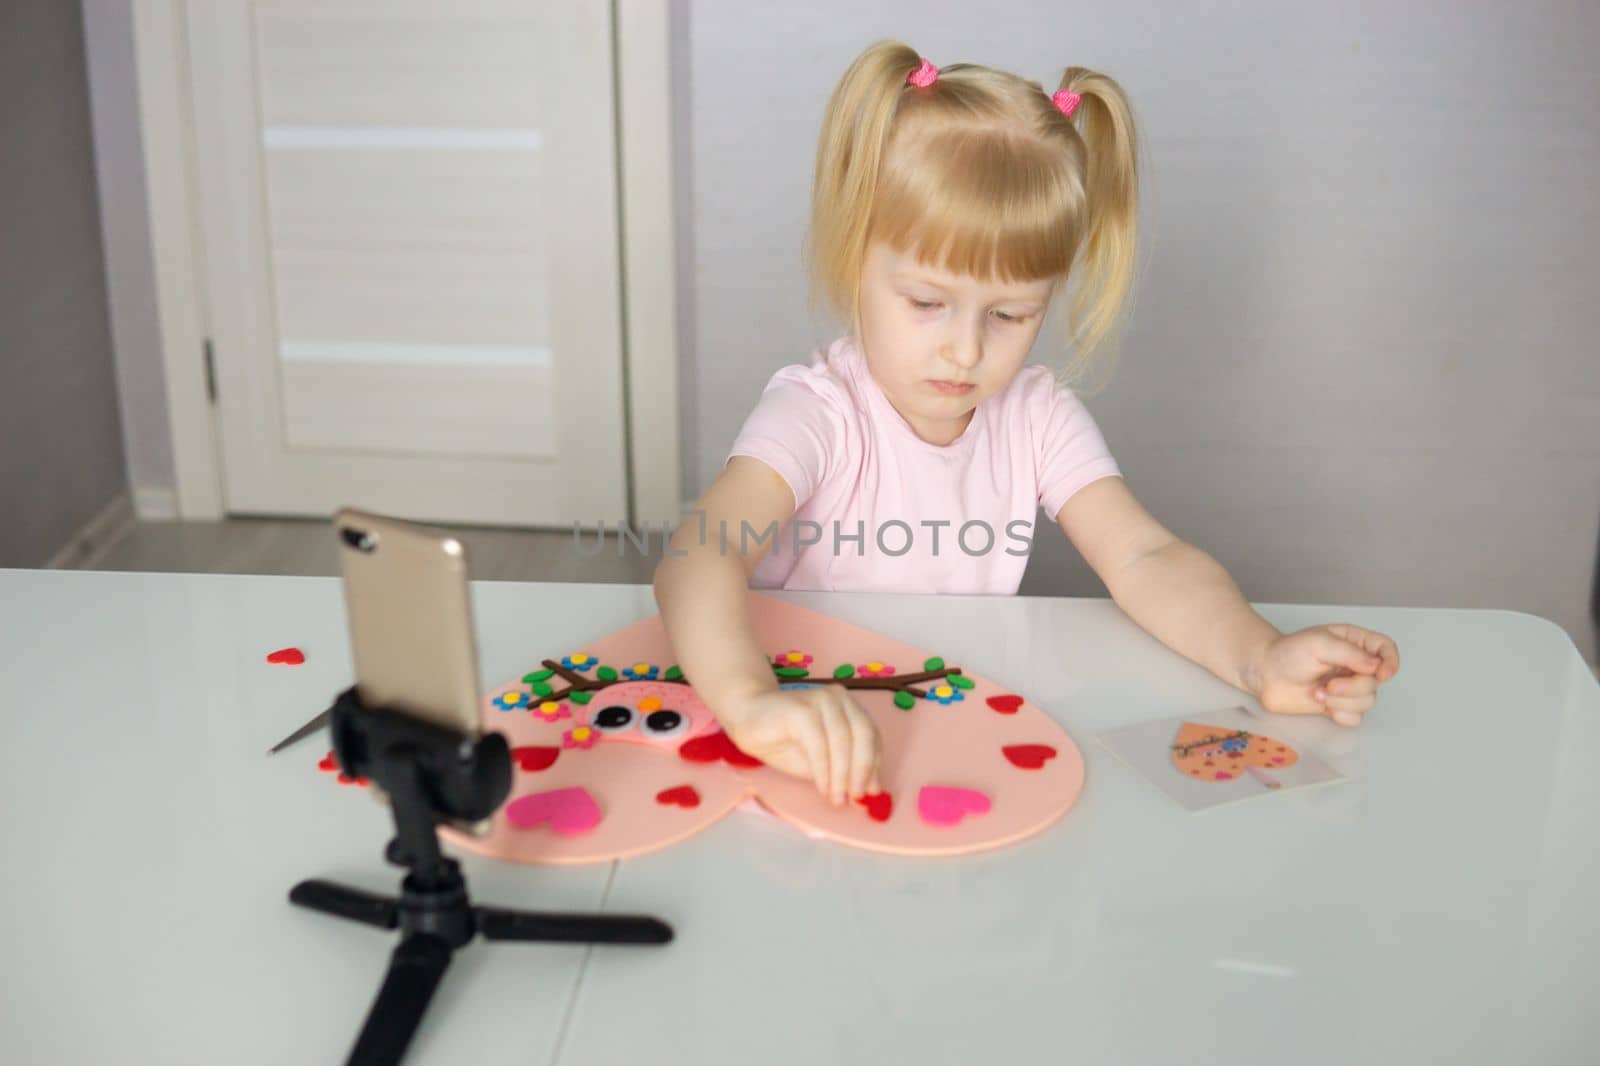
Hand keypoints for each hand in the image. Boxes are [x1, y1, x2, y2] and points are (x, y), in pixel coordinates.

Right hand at [720, 685, 881, 804]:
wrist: (747, 718)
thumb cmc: (785, 739)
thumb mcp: (821, 760)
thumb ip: (842, 769)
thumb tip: (867, 791)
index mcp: (848, 706)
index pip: (871, 734)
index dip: (874, 764)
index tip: (872, 791)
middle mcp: (838, 698)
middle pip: (863, 734)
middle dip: (863, 769)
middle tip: (857, 796)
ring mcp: (820, 700)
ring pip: (842, 740)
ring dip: (842, 775)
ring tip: (837, 798)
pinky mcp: (801, 709)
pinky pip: (819, 743)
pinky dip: (823, 770)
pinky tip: (821, 787)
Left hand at [1250, 624, 1400, 726]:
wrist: (1264, 673)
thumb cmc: (1288, 652)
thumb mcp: (1319, 643)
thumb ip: (1350, 653)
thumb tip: (1376, 666)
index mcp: (1355, 643)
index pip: (1386, 649)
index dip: (1390, 662)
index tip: (1381, 673)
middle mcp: (1355, 665)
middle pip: (1377, 681)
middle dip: (1354, 687)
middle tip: (1329, 685)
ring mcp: (1347, 686)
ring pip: (1368, 701)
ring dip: (1343, 702)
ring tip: (1319, 693)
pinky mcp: (1337, 706)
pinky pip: (1355, 717)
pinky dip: (1340, 714)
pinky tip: (1322, 705)